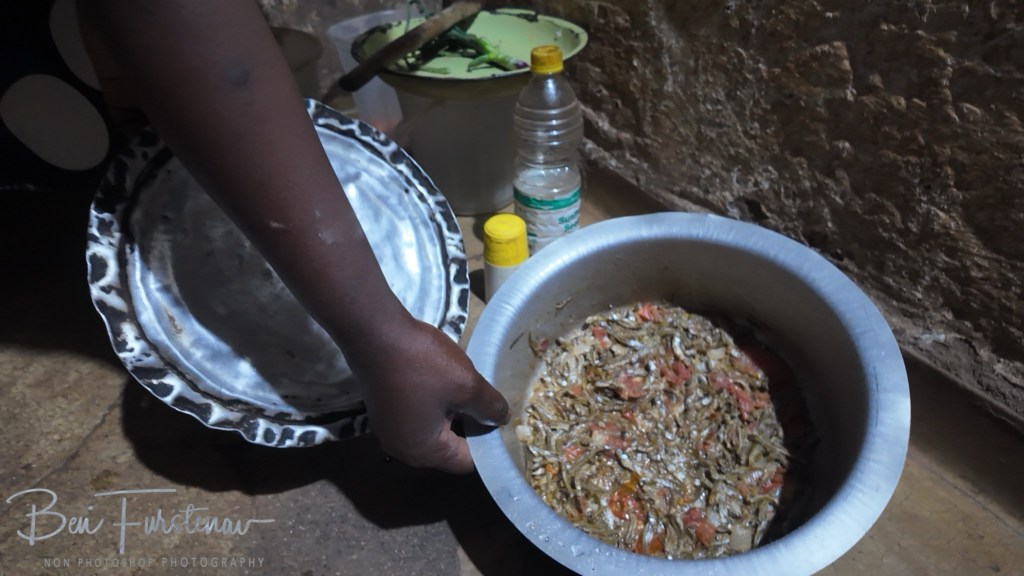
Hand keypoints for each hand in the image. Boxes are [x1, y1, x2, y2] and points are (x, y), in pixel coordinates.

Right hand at [343, 315, 509, 473]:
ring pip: (432, 429)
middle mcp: (402, 448)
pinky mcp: (382, 409)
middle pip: (448, 447)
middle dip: (470, 427)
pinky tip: (443, 382)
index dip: (488, 444)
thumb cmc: (422, 363)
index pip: (466, 462)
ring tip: (469, 389)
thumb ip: (488, 407)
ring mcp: (388, 429)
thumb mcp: (467, 385)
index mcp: (423, 452)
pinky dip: (433, 404)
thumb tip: (500, 419)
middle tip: (489, 404)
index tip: (501, 422)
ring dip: (451, 413)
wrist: (374, 331)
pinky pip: (417, 416)